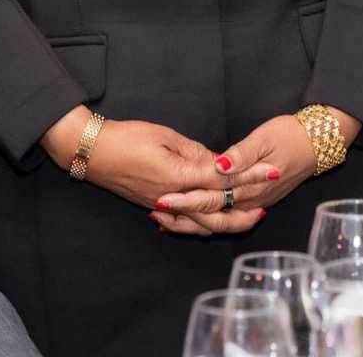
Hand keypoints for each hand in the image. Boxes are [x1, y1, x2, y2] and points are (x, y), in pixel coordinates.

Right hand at [42, 109, 263, 236]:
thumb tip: (218, 162)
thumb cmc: (127, 137)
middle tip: (265, 206)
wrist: (92, 152)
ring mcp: (162, 206)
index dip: (249, 174)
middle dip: (244, 209)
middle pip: (216, 211)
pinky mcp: (153, 207)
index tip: (270, 171)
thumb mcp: (165, 135)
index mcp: (180, 176)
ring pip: (201, 224)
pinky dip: (200, 227)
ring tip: (246, 219)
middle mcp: (174, 197)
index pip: (223, 178)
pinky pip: (183, 224)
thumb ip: (195, 152)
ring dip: (226, 223)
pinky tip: (210, 224)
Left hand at [157, 108, 362, 217]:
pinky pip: (226, 218)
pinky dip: (203, 220)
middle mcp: (251, 202)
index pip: (212, 198)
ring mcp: (254, 205)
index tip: (162, 198)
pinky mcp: (255, 202)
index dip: (186, 200)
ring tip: (162, 219)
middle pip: (211, 216)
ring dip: (190, 223)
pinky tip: (186, 217)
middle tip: (153, 211)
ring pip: (217, 223)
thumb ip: (241, 155)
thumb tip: (220, 166)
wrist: (317, 145)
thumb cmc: (289, 136)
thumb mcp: (264, 138)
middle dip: (181, 216)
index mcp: (251, 186)